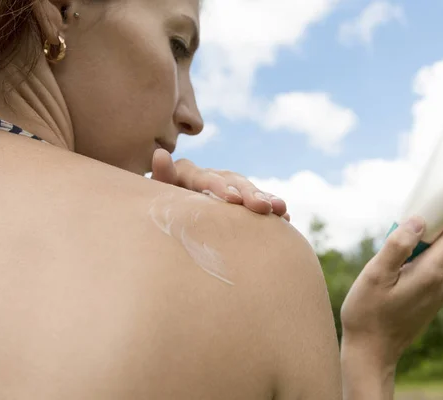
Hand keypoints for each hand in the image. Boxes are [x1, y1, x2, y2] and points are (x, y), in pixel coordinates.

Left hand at [151, 149, 289, 220]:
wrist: (166, 213)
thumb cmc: (158, 205)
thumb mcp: (158, 192)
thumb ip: (162, 175)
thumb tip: (160, 153)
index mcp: (190, 173)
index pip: (207, 179)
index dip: (220, 187)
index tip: (233, 199)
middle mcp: (212, 176)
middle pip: (234, 182)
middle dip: (249, 194)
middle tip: (263, 207)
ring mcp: (228, 187)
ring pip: (249, 190)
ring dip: (265, 198)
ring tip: (280, 209)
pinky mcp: (238, 200)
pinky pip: (257, 202)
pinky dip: (270, 207)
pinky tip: (284, 216)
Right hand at [340, 215, 442, 368]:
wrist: (371, 354)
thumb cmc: (368, 314)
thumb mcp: (376, 275)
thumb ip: (399, 245)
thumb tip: (419, 220)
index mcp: (433, 272)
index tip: (425, 205)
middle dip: (421, 231)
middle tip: (392, 237)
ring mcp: (440, 293)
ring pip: (433, 256)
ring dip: (414, 250)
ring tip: (386, 266)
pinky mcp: (432, 300)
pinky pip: (428, 270)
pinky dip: (413, 265)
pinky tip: (391, 280)